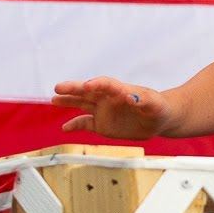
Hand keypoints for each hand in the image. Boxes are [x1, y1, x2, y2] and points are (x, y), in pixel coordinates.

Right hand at [52, 76, 168, 138]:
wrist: (159, 119)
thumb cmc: (158, 108)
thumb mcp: (154, 104)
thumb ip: (143, 100)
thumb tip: (130, 95)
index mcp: (121, 90)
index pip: (106, 84)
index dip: (97, 84)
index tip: (87, 86)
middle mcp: (108, 99)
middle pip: (88, 91)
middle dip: (74, 89)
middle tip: (59, 87)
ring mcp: (104, 111)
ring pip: (82, 104)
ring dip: (69, 101)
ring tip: (54, 99)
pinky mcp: (102, 124)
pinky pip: (86, 123)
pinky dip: (75, 125)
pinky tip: (65, 127)